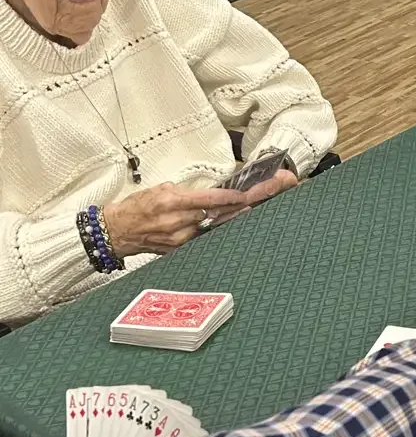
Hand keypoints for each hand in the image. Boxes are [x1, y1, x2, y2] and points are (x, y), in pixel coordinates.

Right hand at [102, 174, 294, 257]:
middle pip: (222, 213)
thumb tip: (210, 196)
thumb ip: (187, 193)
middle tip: (278, 187)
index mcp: (172, 202)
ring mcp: (182, 239)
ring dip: (238, 215)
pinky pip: (206, 237)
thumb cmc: (136, 208)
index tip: (249, 195)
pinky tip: (236, 221)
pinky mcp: (182, 249)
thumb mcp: (160, 190)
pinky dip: (219, 228)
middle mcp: (180, 222)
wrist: (117, 231)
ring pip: (218, 226)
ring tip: (263, 200)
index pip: (209, 199)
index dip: (230, 198)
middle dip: (251, 201)